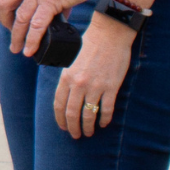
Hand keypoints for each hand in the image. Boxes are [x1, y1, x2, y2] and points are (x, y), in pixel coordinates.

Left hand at [0, 0, 96, 58]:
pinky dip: (31, 41)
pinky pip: (36, 26)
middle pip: (3, 1)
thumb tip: (56, 10)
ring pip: (19, 18)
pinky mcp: (51, 0)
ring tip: (16, 47)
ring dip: (16, 36)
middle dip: (4, 18)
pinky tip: (30, 49)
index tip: (8, 7)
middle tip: (10, 28)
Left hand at [52, 14, 134, 139]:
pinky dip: (104, 119)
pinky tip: (103, 124)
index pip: (59, 105)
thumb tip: (67, 94)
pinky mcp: (111, 87)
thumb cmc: (90, 43)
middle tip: (75, 135)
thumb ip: (68, 77)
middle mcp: (79, 84)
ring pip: (89, 115)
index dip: (60, 119)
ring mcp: (95, 87)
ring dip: (88, 127)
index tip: (62, 127)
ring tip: (89, 132)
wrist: (110, 33)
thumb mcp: (72, 60)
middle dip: (73, 128)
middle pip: (72, 114)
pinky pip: (106, 109)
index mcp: (66, 77)